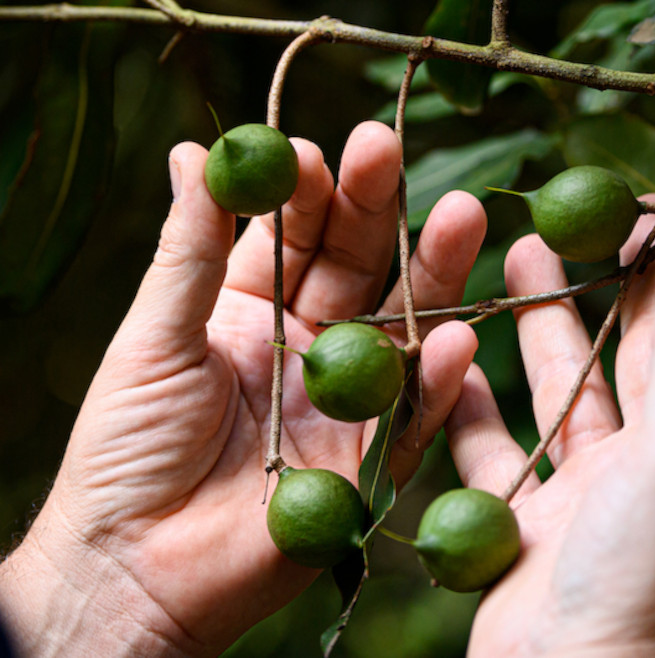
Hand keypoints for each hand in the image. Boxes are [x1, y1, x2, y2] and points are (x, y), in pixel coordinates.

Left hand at [0, 122, 484, 655]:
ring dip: (433, 273)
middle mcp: (307, 344)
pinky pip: (414, 414)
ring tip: (464, 215)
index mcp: (247, 309)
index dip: (309, 192)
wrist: (135, 567)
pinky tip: (454, 338)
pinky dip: (437, 380)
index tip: (319, 150)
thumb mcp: (152, 337)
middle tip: (392, 150)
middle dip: (378, 208)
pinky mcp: (371, 459)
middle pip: (356, 266)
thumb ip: (188, 248)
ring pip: (400, 325)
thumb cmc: (126, 449)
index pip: (292, 234)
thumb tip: (196, 149)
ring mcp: (345, 399)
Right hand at [445, 166, 654, 656]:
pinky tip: (451, 358)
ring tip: (517, 256)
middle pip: (637, 347)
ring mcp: (590, 491)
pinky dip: (475, 406)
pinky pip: (498, 448)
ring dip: (541, 324)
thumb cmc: (644, 583)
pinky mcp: (529, 520)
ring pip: (563, 389)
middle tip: (590, 207)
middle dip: (616, 275)